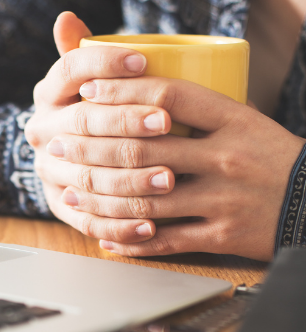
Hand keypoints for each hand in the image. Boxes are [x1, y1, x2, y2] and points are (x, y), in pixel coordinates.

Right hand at [27, 12, 175, 248]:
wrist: (72, 157)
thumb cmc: (99, 110)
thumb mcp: (89, 81)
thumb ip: (85, 52)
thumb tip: (66, 17)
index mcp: (48, 94)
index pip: (70, 71)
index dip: (105, 64)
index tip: (143, 60)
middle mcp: (43, 131)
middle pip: (83, 123)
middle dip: (126, 122)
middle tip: (166, 122)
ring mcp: (50, 171)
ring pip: (87, 174)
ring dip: (130, 178)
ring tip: (170, 178)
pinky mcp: (61, 206)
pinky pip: (88, 220)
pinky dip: (120, 225)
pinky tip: (151, 225)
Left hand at [29, 13, 304, 260]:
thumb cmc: (271, 159)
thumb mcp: (244, 121)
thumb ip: (199, 110)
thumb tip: (138, 92)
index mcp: (233, 119)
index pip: (167, 97)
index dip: (121, 92)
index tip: (87, 91)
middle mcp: (226, 156)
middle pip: (144, 148)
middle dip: (91, 148)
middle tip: (59, 145)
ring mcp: (223, 198)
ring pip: (145, 200)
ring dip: (100, 197)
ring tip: (71, 192)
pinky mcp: (221, 235)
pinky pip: (164, 240)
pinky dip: (130, 240)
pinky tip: (106, 235)